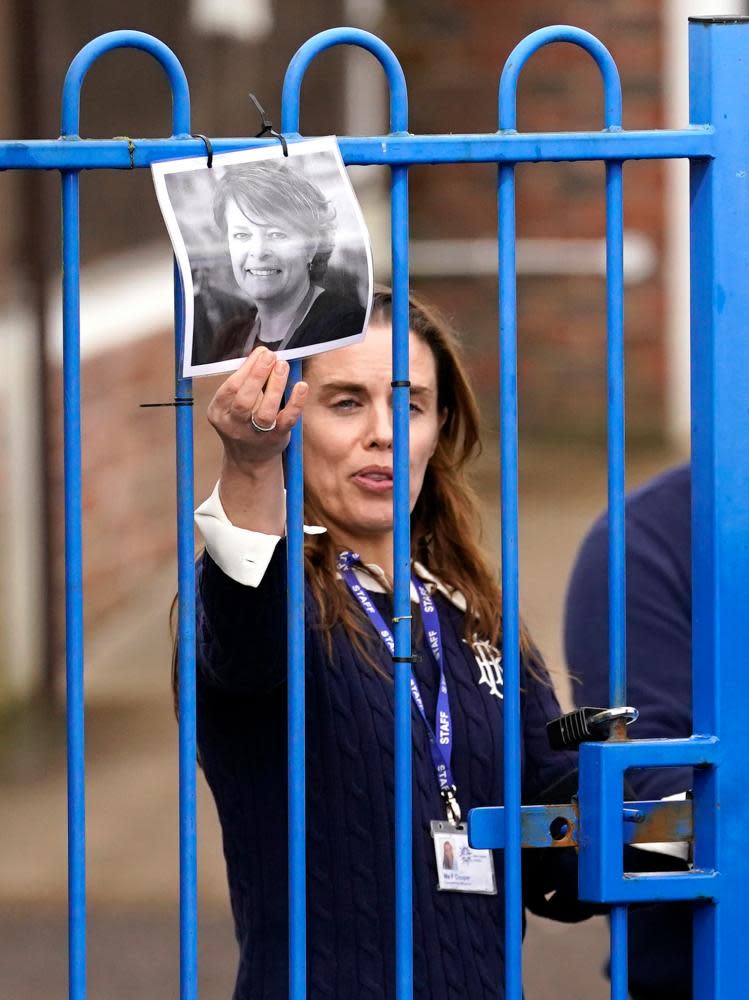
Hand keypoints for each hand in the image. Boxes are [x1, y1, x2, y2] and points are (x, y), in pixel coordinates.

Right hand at [207, 347, 307, 472]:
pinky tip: (301, 386)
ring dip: (275, 386)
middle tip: (271, 357)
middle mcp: (234, 425)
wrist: (249, 459)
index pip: (231, 388)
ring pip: (265, 412)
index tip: (261, 352)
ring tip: (283, 366)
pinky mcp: (276, 438)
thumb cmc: (243, 422)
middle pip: (244, 400)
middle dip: (257, 376)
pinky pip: (287, 420)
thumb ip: (244, 381)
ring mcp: (256, 434)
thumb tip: (262, 354)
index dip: (247, 368)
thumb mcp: (232, 404)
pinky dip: (295, 403)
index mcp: (219, 412)